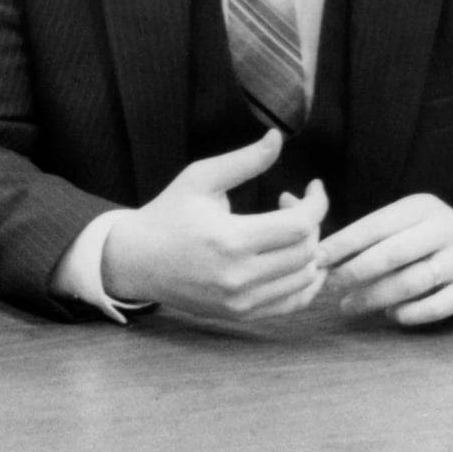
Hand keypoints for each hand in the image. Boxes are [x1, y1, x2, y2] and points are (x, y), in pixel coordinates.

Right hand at [103, 129, 328, 323]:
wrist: (136, 260)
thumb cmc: (168, 213)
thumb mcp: (201, 178)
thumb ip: (245, 160)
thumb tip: (277, 137)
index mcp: (230, 239)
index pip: (299, 225)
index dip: (316, 202)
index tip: (313, 186)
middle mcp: (238, 276)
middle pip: (306, 251)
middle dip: (312, 222)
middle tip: (292, 205)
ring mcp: (241, 301)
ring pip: (305, 279)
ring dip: (310, 250)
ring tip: (290, 230)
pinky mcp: (241, 314)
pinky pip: (293, 303)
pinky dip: (306, 281)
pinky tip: (296, 258)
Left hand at [317, 194, 452, 326]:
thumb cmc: (425, 238)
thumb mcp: (399, 220)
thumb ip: (353, 224)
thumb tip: (288, 201)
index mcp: (420, 207)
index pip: (376, 225)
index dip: (343, 243)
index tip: (317, 259)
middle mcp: (444, 228)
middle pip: (392, 253)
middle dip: (356, 272)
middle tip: (332, 286)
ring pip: (412, 281)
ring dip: (376, 297)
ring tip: (350, 306)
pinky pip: (435, 306)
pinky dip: (408, 313)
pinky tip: (390, 315)